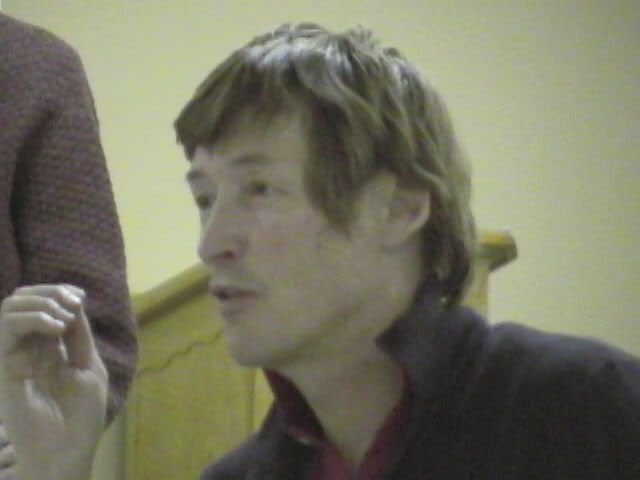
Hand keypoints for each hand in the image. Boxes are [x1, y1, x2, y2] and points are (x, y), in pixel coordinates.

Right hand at [0, 285, 107, 479]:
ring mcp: (16, 354)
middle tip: (72, 304)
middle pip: (26, 299)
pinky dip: (33, 318)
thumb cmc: (82, 414)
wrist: (66, 450)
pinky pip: (7, 328)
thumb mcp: (88, 366)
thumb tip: (75, 300)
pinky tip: (55, 327)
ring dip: (41, 302)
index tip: (80, 296)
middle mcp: (30, 346)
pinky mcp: (5, 365)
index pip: (46, 304)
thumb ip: (79, 335)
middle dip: (51, 292)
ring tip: (63, 319)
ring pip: (11, 307)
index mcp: (51, 346)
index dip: (61, 292)